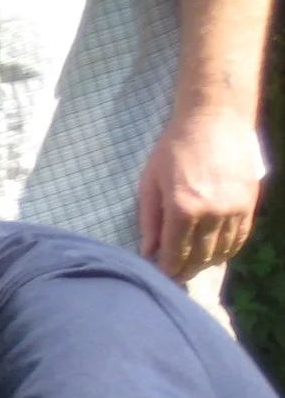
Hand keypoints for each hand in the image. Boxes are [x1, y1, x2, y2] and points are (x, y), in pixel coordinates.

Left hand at [137, 114, 263, 281]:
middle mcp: (212, 214)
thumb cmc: (174, 148)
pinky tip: (214, 252)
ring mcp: (235, 209)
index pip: (175, 255)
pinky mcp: (250, 203)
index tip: (160, 276)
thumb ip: (149, 221)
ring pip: (221, 252)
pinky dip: (227, 250)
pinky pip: (240, 238)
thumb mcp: (150, 183)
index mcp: (182, 209)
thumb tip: (148, 252)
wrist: (215, 120)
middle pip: (199, 258)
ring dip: (206, 263)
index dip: (167, 270)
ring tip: (192, 264)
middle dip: (185, 271)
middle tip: (174, 274)